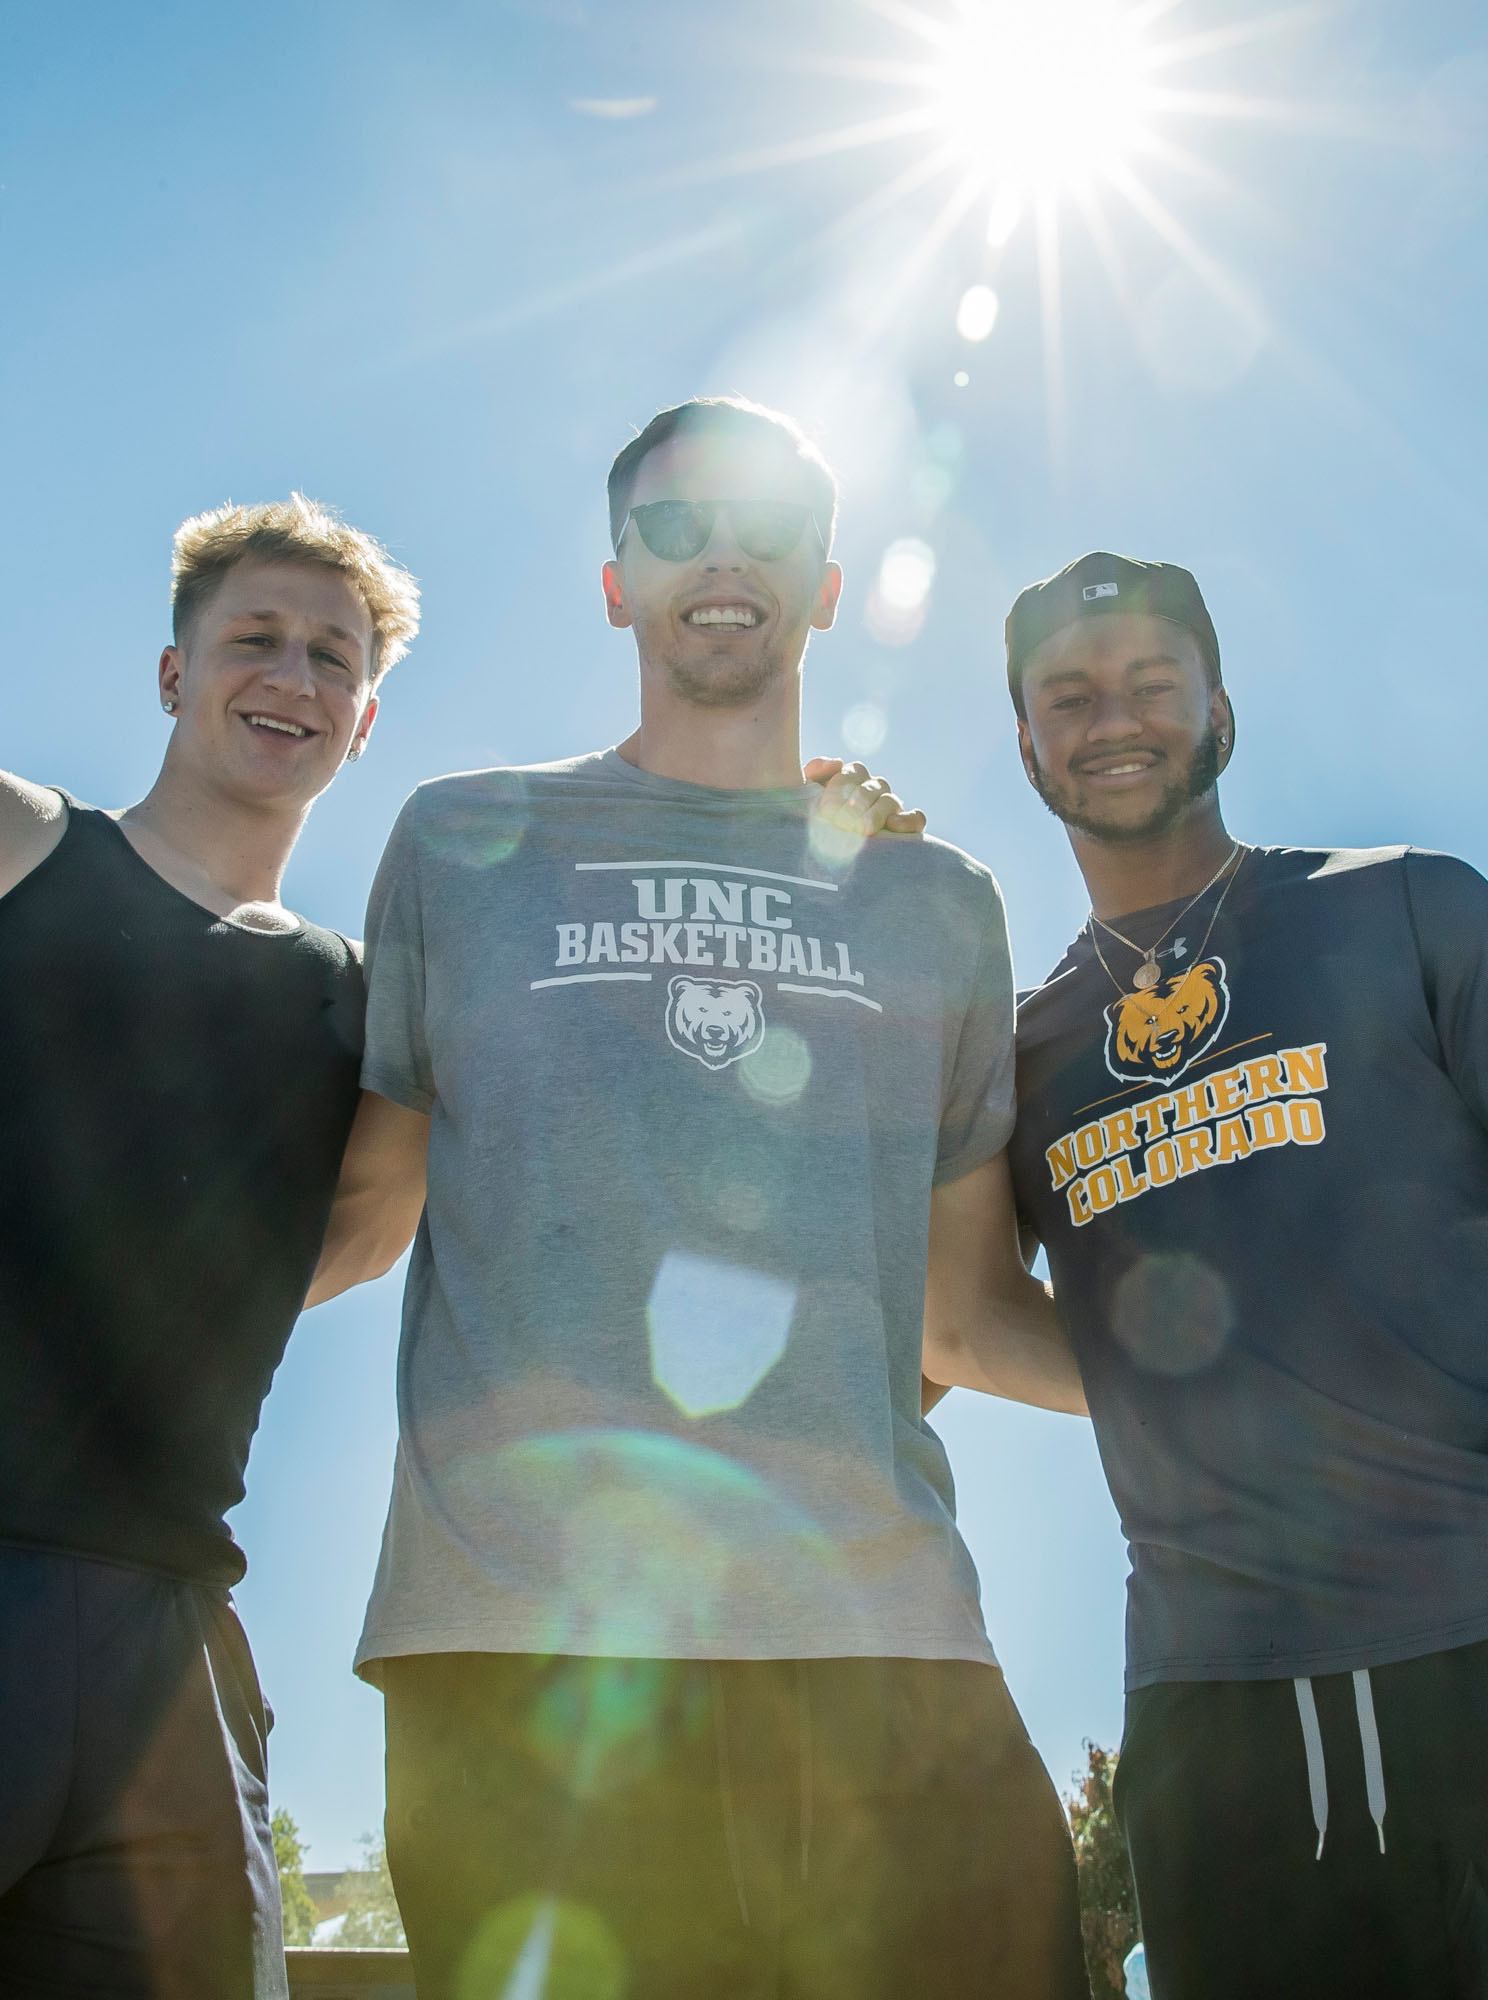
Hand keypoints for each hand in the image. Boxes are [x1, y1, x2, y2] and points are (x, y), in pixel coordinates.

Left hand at [804, 758, 925, 835]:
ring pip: (891, 801)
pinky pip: (916, 818)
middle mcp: (873, 790)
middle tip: (839, 822)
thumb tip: (837, 762)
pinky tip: (891, 826)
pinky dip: (908, 820)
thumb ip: (815, 773)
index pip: (854, 771)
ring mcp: (890, 808)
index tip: (826, 807)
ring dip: (875, 814)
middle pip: (873, 786)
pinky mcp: (904, 827)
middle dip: (855, 804)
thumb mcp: (805, 797)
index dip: (841, 785)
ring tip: (861, 829)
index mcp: (852, 779)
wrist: (817, 855)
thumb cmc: (810, 822)